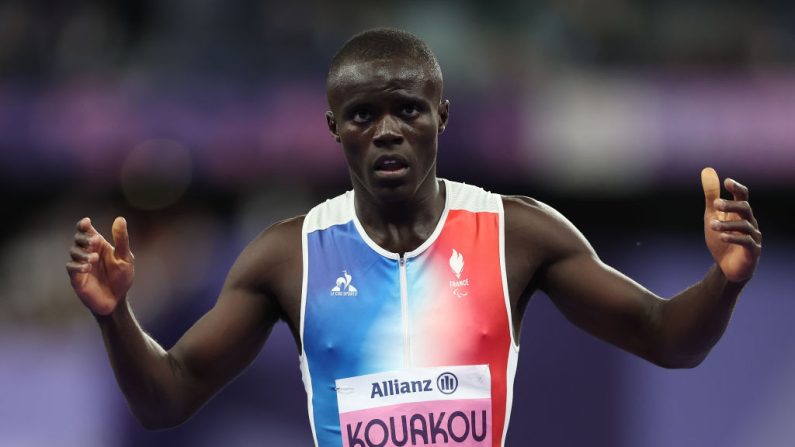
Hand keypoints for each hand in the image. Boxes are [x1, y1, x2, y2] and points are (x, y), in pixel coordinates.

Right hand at [66, 217, 134, 314]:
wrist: (117, 300)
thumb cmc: (122, 277)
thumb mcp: (125, 258)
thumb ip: (121, 240)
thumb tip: (120, 219)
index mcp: (99, 245)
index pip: (86, 230)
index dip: (83, 225)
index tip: (87, 222)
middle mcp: (88, 252)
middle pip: (78, 238)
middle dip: (84, 238)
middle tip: (95, 241)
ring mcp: (81, 264)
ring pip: (73, 252)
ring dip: (83, 253)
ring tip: (94, 258)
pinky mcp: (77, 277)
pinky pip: (71, 267)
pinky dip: (78, 266)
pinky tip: (87, 267)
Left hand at [701, 167, 761, 282]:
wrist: (726, 267)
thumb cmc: (722, 239)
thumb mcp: (712, 216)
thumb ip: (711, 196)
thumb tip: (707, 170)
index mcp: (739, 213)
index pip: (742, 196)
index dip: (736, 188)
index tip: (727, 182)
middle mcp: (749, 222)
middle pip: (745, 208)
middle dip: (731, 205)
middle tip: (715, 205)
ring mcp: (753, 237)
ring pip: (744, 225)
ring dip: (727, 224)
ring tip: (711, 225)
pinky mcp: (752, 251)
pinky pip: (747, 242)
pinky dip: (734, 238)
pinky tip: (722, 237)